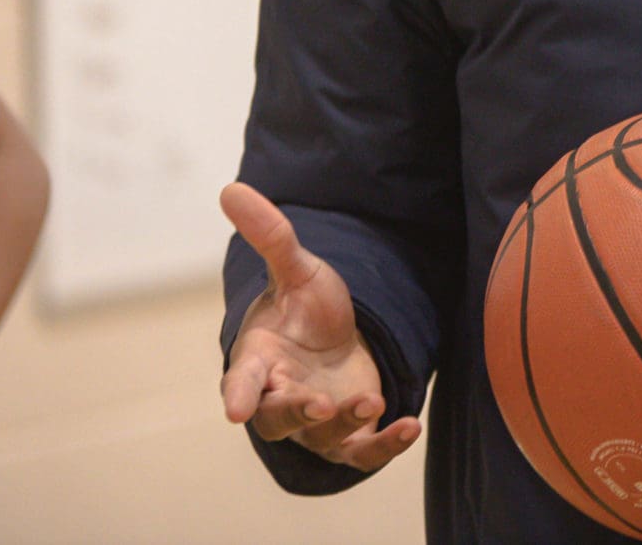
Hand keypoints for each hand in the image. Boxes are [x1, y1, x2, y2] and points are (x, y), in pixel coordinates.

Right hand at [219, 181, 420, 471]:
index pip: (244, 380)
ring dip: (345, 424)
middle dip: (295, 413)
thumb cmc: (307, 308)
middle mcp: (283, 395)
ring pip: (322, 438)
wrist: (338, 339)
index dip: (240, 393)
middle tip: (319, 404)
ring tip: (370, 401)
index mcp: (261, 359)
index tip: (235, 410)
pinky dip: (385, 447)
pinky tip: (410, 426)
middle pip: (277, 419)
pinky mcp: (351, 435)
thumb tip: (231, 187)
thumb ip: (270, 236)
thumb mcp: (297, 268)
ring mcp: (317, 421)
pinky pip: (362, 453)